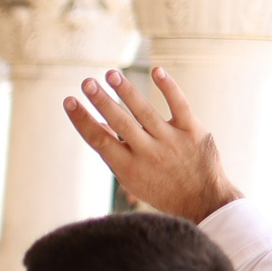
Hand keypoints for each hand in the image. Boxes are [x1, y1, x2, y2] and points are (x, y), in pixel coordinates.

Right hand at [61, 66, 242, 223]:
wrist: (202, 200)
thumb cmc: (160, 188)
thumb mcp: (131, 177)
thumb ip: (114, 150)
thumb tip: (95, 123)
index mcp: (128, 167)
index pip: (99, 140)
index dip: (82, 120)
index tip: (69, 101)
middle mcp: (148, 153)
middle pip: (119, 122)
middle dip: (101, 101)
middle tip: (87, 82)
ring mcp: (171, 141)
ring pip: (144, 111)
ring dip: (126, 91)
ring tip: (111, 74)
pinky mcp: (192, 131)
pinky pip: (179, 104)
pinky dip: (168, 87)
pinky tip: (156, 70)